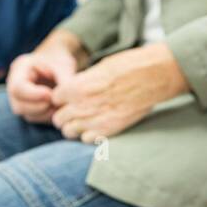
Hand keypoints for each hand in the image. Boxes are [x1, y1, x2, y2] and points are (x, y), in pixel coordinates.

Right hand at [6, 37, 82, 123]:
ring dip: (46, 113)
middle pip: (19, 106)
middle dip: (40, 107)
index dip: (33, 95)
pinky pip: (36, 118)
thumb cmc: (58, 60)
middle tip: (57, 101)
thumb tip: (65, 99)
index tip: (50, 94)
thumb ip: (64, 81)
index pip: (17, 88)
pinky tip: (58, 108)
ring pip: (28, 115)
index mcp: (19, 69)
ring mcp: (19, 99)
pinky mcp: (28, 108)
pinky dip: (48, 116)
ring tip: (60, 104)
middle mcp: (14, 85)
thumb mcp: (63, 66)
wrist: (55, 61)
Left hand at [49, 42, 185, 143]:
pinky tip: (98, 126)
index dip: (62, 98)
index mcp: (76, 87)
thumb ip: (83, 82)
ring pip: (69, 132)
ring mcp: (94, 121)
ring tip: (85, 120)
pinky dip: (89, 135)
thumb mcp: (99, 68)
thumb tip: (75, 89)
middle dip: (64, 114)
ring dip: (74, 127)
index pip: (54, 99)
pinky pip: (87, 140)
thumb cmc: (128, 66)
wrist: (153, 76)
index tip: (70, 96)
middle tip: (76, 110)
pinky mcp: (108, 131)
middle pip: (58, 119)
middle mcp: (81, 106)